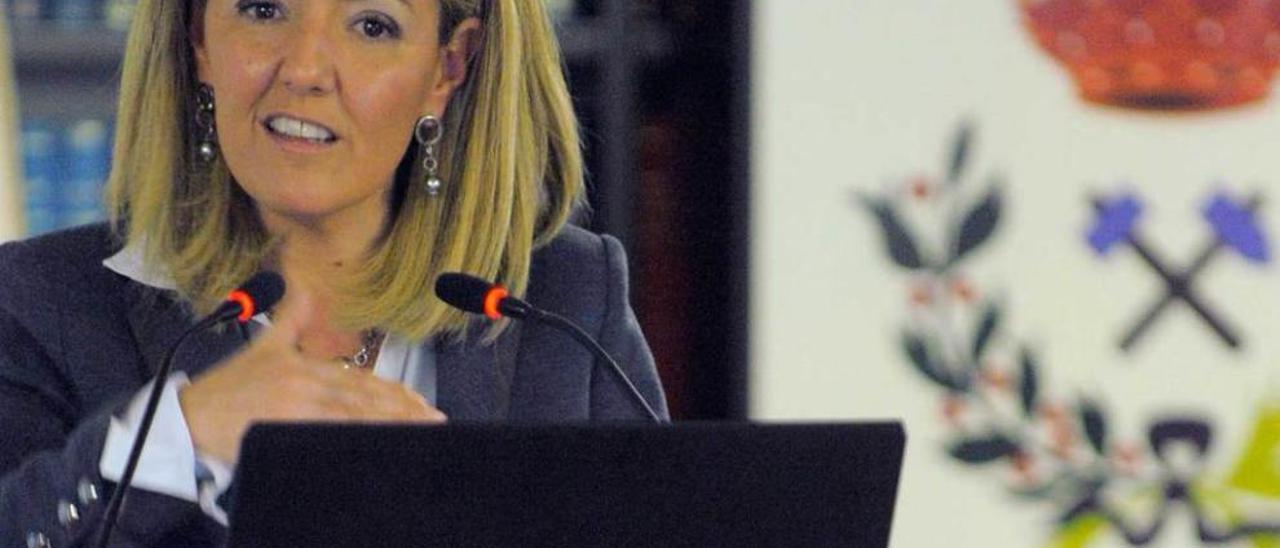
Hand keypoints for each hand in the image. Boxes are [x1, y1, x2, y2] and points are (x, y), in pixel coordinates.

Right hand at [179, 294, 444, 463]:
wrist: (189, 417)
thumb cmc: (228, 388)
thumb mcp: (264, 345)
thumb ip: (291, 317)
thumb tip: (302, 283)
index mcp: (305, 367)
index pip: (361, 382)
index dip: (396, 394)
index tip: (421, 405)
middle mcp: (304, 385)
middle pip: (365, 401)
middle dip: (403, 413)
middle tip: (433, 422)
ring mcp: (294, 408)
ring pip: (353, 418)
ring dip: (389, 426)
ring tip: (418, 433)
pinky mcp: (283, 429)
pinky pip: (329, 435)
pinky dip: (355, 439)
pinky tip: (378, 443)